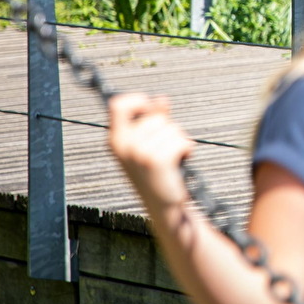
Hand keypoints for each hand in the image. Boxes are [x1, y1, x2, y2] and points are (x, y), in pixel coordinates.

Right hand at [107, 92, 194, 209]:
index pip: (118, 105)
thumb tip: (160, 99)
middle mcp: (123, 145)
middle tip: (164, 151)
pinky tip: (180, 162)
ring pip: (173, 128)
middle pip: (156, 116)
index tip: (150, 106)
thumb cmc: (157, 173)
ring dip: (179, 141)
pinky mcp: (156, 161)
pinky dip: (187, 149)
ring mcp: (138, 153)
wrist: (163, 205)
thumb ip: (153, 120)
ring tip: (171, 160)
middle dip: (168, 129)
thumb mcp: (149, 144)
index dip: (137, 100)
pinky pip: (182, 141)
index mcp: (115, 140)